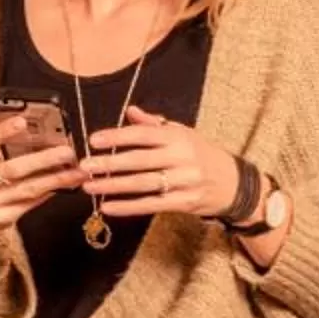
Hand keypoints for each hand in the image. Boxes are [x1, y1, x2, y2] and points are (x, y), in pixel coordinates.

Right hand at [0, 114, 86, 231]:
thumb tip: (12, 110)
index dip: (3, 131)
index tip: (22, 121)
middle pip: (12, 169)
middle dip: (43, 159)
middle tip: (67, 151)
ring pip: (27, 188)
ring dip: (56, 179)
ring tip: (77, 171)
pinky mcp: (3, 217)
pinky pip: (31, 203)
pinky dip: (51, 191)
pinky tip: (67, 184)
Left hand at [82, 106, 237, 219]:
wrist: (234, 183)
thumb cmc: (202, 155)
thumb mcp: (183, 134)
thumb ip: (153, 125)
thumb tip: (129, 110)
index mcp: (179, 137)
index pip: (143, 135)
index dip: (117, 136)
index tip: (94, 140)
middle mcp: (182, 158)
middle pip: (139, 161)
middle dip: (109, 164)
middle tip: (84, 166)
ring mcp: (184, 182)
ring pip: (143, 184)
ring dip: (113, 186)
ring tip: (89, 186)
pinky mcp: (184, 202)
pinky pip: (151, 204)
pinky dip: (128, 207)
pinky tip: (107, 207)